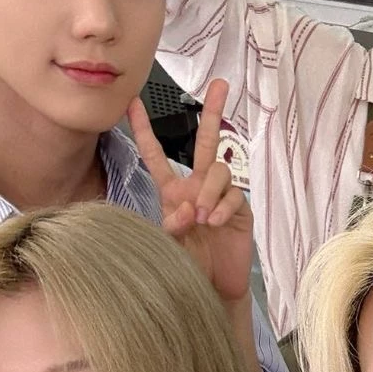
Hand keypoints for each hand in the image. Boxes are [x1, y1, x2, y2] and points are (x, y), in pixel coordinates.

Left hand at [130, 79, 252, 304]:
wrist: (214, 288)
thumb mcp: (168, 243)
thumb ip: (172, 223)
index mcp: (173, 190)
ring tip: (202, 218)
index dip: (143, 129)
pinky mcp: (240, 210)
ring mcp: (221, 196)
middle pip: (205, 141)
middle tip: (220, 84)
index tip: (132, 103)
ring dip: (208, 191)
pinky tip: (215, 223)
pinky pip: (233, 195)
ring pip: (218, 170)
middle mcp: (198, 185)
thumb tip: (188, 207)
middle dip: (212, 111)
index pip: (156, 155)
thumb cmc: (188, 264)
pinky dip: (222, 207)